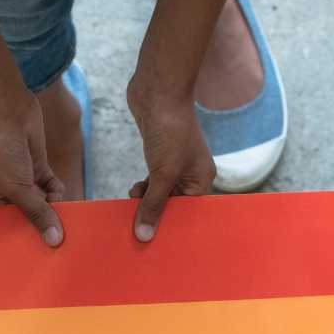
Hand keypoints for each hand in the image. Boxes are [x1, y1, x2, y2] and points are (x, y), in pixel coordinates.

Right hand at [0, 98, 65, 247]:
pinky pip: (52, 189)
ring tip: (65, 215)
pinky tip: (57, 190)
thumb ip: (38, 214)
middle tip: (62, 239)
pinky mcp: (39, 169)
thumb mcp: (19, 188)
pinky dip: (57, 191)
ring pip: (45, 204)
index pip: (12, 228)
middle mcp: (7, 195)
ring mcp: (24, 182)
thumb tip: (54, 241)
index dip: (28, 239)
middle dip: (45, 225)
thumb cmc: (1, 151)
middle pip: (31, 218)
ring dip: (55, 207)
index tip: (45, 252)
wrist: (7, 111)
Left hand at [125, 81, 213, 242]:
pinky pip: (152, 181)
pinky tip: (133, 193)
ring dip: (146, 203)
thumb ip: (153, 205)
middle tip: (140, 231)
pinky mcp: (159, 156)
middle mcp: (192, 173)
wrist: (158, 92)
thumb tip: (144, 235)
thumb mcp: (162, 174)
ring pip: (161, 194)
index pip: (190, 213)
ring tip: (132, 210)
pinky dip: (143, 189)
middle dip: (158, 216)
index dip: (174, 227)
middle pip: (176, 205)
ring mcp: (175, 164)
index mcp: (202, 180)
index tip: (157, 241)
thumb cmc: (169, 131)